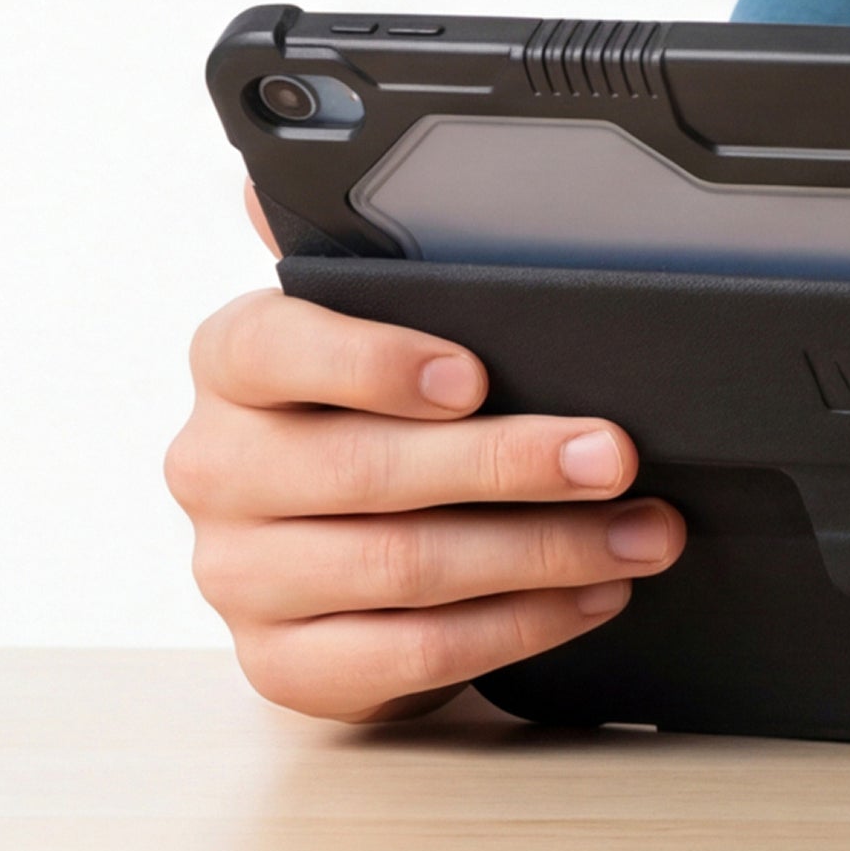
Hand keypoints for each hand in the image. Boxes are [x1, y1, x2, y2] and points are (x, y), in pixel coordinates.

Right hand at [167, 195, 688, 722]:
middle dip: (509, 463)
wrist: (324, 570)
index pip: (273, 349)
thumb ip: (344, 264)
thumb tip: (276, 185)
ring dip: (541, 552)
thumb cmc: (358, 428)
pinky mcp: (279, 665)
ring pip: (401, 568)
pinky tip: (587, 595)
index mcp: (227, 368)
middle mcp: (213, 469)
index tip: (473, 374)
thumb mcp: (357, 338)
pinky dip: (518, 626)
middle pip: (365, 471)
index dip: (374, 362)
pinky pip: (414, 653)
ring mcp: (236, 576)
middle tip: (613, 455)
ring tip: (636, 533)